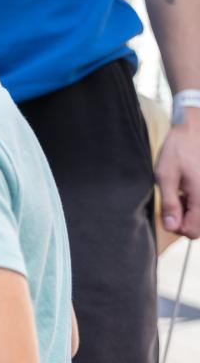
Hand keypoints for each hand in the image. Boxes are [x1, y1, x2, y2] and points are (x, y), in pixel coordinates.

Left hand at [154, 117, 199, 237]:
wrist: (194, 130)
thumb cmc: (178, 150)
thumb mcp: (166, 176)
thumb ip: (170, 203)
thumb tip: (171, 226)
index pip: (192, 232)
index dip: (176, 228)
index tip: (167, 214)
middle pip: (199, 228)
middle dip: (184, 220)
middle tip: (175, 202)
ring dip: (191, 212)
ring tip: (182, 194)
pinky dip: (196, 203)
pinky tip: (189, 191)